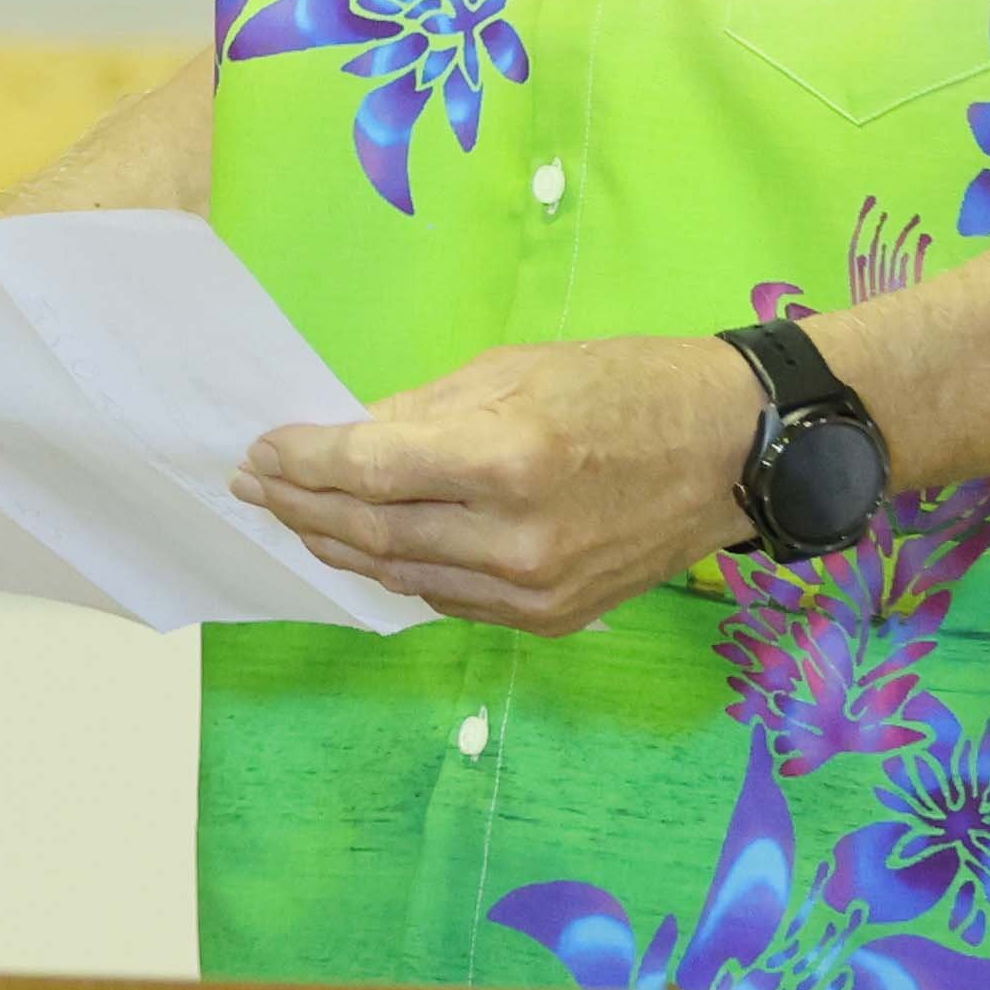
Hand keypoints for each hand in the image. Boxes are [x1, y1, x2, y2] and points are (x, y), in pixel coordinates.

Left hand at [236, 335, 761, 635]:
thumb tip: (348, 438)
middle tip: (256, 486)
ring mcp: (534, 591)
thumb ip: (422, 412)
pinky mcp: (551, 621)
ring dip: (338, 546)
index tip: (259, 451)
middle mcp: (516, 539)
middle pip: (373, 531)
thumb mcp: (514, 369)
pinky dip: (398, 571)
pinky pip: (448, 598)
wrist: (732, 452)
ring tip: (295, 518)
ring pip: (402, 574)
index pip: (368, 471)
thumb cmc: (626, 386)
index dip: (302, 462)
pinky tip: (367, 547)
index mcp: (507, 459)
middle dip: (302, 507)